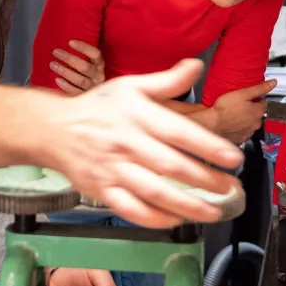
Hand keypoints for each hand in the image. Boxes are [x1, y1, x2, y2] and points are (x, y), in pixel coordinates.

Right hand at [32, 58, 243, 228]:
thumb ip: (166, 81)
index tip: (232, 157)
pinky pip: (131, 209)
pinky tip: (175, 220)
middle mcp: (127, 143)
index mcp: (137, 116)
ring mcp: (113, 170)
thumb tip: (196, 65)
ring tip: (212, 211)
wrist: (54, 129)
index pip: (178, 132)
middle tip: (230, 187)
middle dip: (205, 180)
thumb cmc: (97, 107)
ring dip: (186, 205)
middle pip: (171, 166)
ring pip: (154, 192)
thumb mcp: (130, 86)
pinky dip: (154, 218)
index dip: (208, 146)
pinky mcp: (102, 190)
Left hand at [50, 40, 105, 94]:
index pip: (95, 54)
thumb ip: (83, 54)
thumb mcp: (89, 62)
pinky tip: (57, 79)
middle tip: (56, 52)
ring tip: (53, 64)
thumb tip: (67, 41)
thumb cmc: (86, 73)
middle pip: (85, 67)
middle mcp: (98, 76)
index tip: (70, 42)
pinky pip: (76, 92)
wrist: (94, 95)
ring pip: (80, 80)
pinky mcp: (86, 97)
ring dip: (65, 71)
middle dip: (69, 59)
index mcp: (100, 65)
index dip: (84, 47)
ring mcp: (93, 88)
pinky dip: (66, 86)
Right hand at [211, 79, 277, 142]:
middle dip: (251, 109)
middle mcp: (256, 124)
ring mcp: (248, 132)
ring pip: (250, 123)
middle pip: (257, 113)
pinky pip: (242, 131)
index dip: (256, 98)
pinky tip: (231, 122)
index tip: (249, 96)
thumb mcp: (243, 93)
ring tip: (234, 112)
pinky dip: (239, 127)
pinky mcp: (240, 138)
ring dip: (245, 118)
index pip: (263, 103)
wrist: (212, 124)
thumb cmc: (225, 109)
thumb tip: (273, 83)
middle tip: (239, 103)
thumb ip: (259, 88)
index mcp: (258, 112)